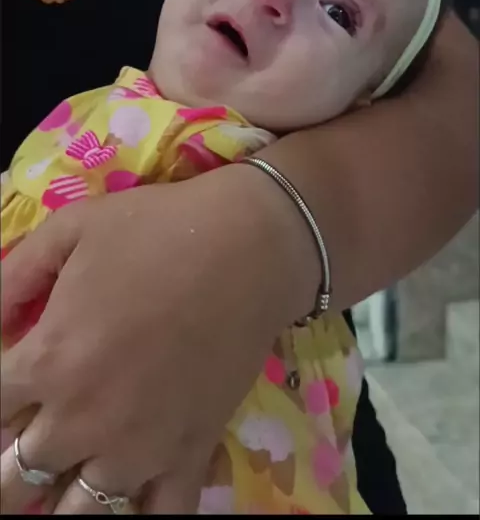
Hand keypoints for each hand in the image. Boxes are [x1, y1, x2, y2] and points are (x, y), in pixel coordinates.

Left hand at [1, 164, 318, 513]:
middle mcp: (82, 420)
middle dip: (6, 467)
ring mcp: (138, 449)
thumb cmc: (157, 228)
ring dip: (57, 498)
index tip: (10, 395)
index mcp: (48, 361)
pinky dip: (134, 515)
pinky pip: (157, 518)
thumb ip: (14, 275)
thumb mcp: (72, 228)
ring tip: (66, 470)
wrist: (249, 245)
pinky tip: (126, 493)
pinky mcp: (189, 456)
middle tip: (27, 440)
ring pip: (75, 513)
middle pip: (12, 479)